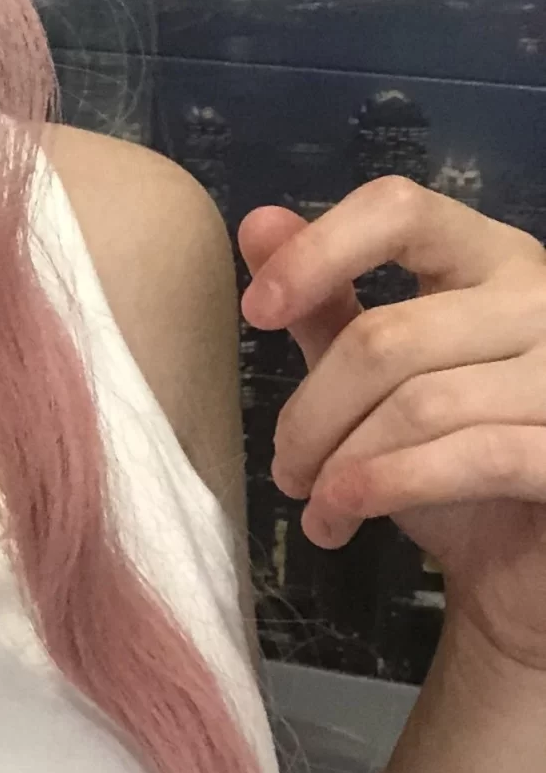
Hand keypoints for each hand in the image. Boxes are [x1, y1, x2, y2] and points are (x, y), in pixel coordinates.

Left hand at [239, 176, 545, 671]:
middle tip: (287, 469)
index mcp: (491, 258)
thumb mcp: (382, 375)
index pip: (400, 210)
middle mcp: (541, 300)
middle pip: (387, 336)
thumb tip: (259, 222)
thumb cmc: (454, 455)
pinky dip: (387, 486)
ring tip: (316, 504)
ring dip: (342, 464)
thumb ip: (328, 302)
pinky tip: (346, 512)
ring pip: (418, 403)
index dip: (317, 252)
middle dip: (312, 414)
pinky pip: (469, 457)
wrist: (525, 562)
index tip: (255, 311)